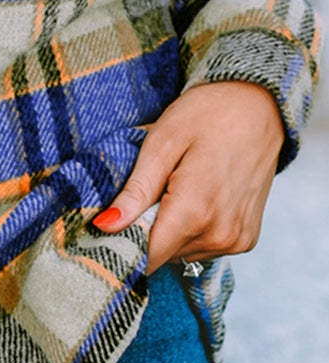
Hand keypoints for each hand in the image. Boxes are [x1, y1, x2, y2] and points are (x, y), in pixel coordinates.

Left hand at [92, 82, 283, 274]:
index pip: (148, 256)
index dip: (124, 243)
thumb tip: (104, 226)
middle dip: (147, 229)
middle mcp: (220, 235)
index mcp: (195, 212)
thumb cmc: (206, 116)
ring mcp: (237, 240)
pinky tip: (200, 196)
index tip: (111, 225)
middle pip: (164, 254)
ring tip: (180, 188)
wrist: (259, 107)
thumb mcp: (162, 143)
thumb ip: (136, 191)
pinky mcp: (246, 240)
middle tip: (153, 188)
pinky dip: (194, 228)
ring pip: (182, 253)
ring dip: (172, 229)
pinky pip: (205, 247)